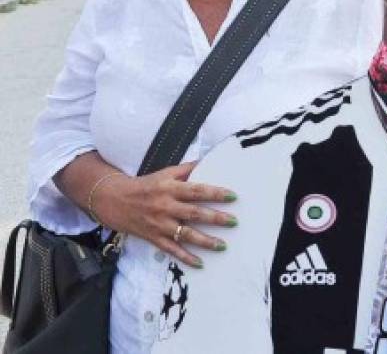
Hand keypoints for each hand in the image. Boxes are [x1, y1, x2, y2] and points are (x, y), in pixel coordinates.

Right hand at [92, 163, 236, 267]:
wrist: (114, 200)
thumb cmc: (146, 185)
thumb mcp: (165, 173)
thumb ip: (186, 169)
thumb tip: (208, 160)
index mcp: (170, 188)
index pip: (196, 190)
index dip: (215, 193)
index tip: (233, 196)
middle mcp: (165, 206)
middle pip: (193, 213)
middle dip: (215, 218)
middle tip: (234, 221)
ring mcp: (159, 224)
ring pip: (184, 234)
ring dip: (204, 241)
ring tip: (222, 245)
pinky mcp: (153, 237)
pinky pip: (171, 249)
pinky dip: (185, 257)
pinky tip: (200, 263)